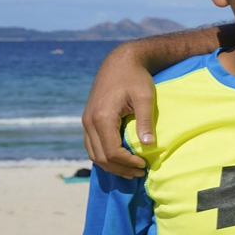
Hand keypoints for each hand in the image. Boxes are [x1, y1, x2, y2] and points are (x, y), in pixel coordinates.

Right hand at [81, 46, 154, 176]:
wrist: (120, 61)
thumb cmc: (135, 78)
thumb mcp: (145, 97)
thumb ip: (146, 121)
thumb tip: (149, 145)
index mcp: (102, 118)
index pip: (112, 151)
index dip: (128, 162)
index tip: (144, 165)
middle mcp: (89, 122)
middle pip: (100, 157)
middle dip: (120, 168)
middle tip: (140, 173)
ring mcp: (86, 121)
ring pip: (93, 153)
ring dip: (110, 165)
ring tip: (131, 171)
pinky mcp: (88, 119)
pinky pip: (91, 145)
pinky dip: (103, 156)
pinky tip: (119, 159)